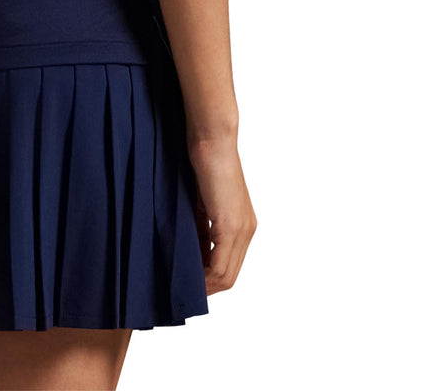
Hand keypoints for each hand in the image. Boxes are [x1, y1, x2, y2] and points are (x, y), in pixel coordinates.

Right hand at [187, 133, 256, 294]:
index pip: (228, 265)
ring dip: (204, 284)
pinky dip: (204, 275)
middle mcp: (247, 230)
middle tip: (182, 291)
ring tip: (181, 287)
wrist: (211, 137)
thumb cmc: (201, 161)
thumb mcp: (199, 201)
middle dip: (206, 287)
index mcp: (241, 224)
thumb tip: (189, 250)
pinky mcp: (230, 224)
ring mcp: (241, 228)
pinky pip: (220, 264)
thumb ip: (198, 225)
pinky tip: (187, 275)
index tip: (187, 282)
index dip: (208, 280)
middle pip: (229, 276)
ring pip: (226, 274)